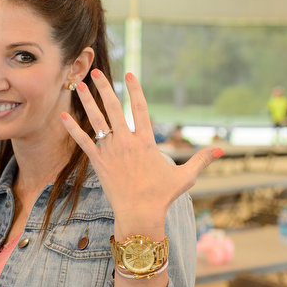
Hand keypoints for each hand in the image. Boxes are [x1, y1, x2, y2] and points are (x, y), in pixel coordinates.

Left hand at [61, 69, 220, 238]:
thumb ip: (201, 159)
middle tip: (97, 72)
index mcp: (146, 141)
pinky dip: (72, 128)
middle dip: (105, 88)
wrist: (139, 214)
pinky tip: (63, 116)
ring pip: (97, 120)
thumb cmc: (162, 196)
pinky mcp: (98, 163)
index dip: (135, 90)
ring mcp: (111, 151)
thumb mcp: (186, 177)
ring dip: (88, 101)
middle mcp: (127, 142)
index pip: (140, 108)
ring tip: (80, 86)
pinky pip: (83, 141)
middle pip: (114, 108)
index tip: (129, 74)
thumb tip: (222, 150)